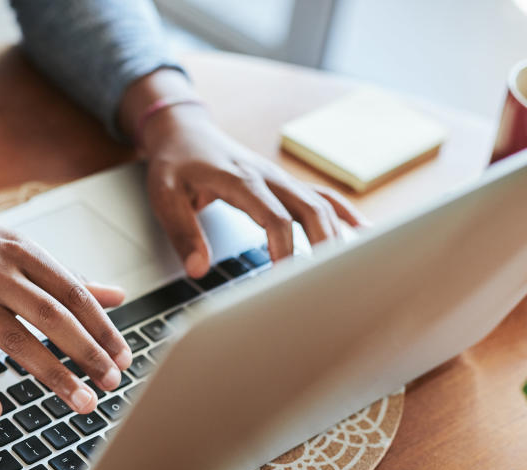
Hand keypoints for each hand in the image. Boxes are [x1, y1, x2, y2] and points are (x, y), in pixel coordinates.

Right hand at [0, 175, 132, 420]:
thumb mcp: (19, 249)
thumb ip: (67, 276)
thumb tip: (117, 295)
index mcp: (23, 252)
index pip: (73, 293)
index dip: (102, 327)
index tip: (123, 356)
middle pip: (52, 317)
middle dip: (87, 352)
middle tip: (112, 383)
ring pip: (15, 341)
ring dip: (53, 374)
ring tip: (82, 401)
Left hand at [121, 71, 368, 278]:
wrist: (183, 132)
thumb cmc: (174, 163)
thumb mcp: (165, 197)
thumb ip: (182, 233)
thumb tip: (198, 269)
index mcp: (240, 181)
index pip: (275, 218)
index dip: (285, 250)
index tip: (284, 280)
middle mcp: (268, 177)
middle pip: (310, 210)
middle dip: (323, 246)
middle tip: (327, 281)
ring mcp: (279, 179)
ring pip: (320, 203)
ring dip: (336, 234)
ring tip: (349, 267)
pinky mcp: (283, 183)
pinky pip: (321, 195)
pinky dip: (342, 213)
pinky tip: (361, 231)